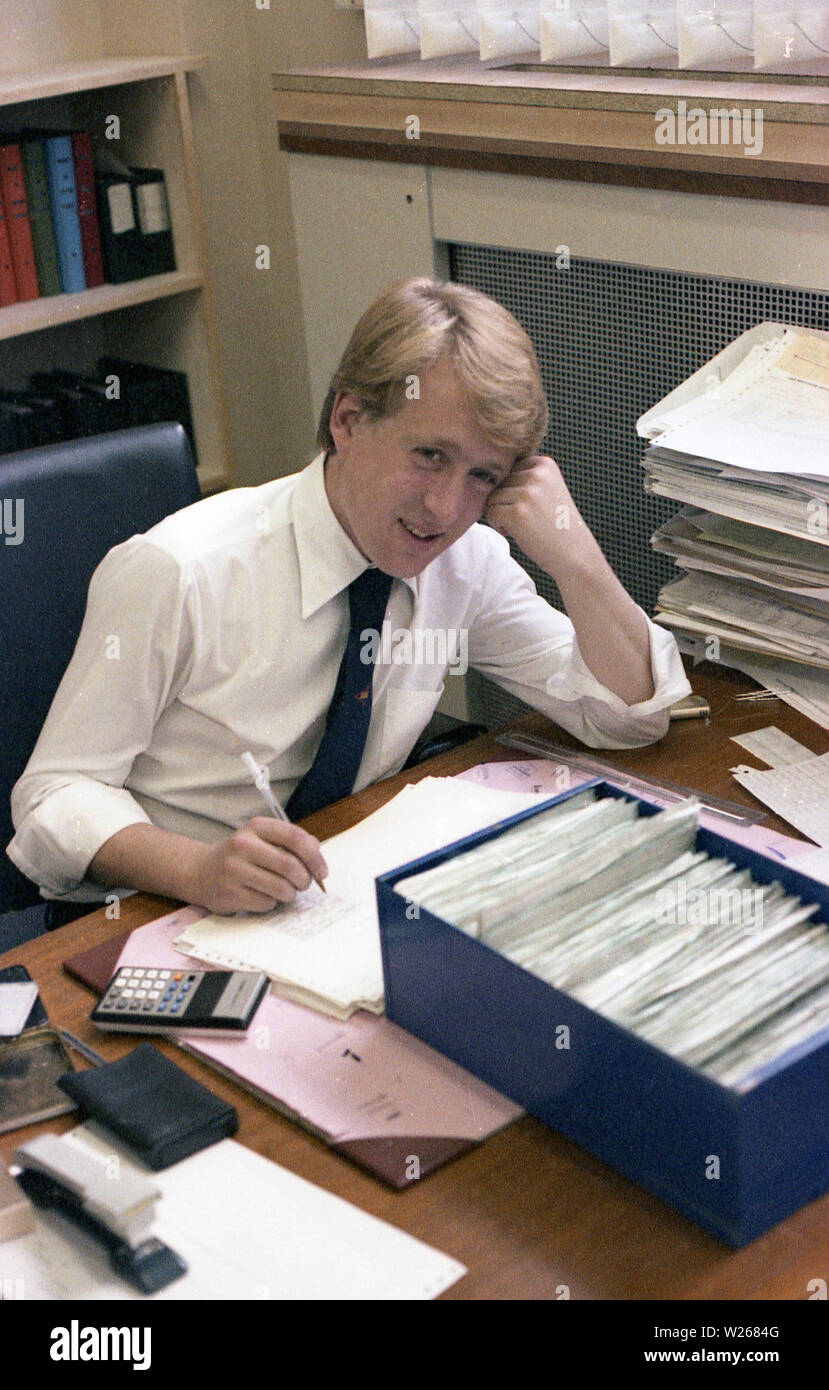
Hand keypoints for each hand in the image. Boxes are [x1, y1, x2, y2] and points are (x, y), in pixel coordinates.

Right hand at [194, 818, 328, 914]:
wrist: (201, 871)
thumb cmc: (242, 856)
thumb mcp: (263, 839)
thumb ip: (291, 842)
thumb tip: (318, 856)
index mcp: (257, 827)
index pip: (296, 838)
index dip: (315, 857)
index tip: (322, 871)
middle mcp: (243, 845)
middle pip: (291, 866)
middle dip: (305, 880)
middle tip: (304, 884)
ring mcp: (234, 869)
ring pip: (281, 888)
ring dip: (290, 894)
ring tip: (285, 891)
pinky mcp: (230, 893)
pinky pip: (266, 903)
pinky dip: (272, 903)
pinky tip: (264, 896)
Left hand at [486, 454, 585, 580]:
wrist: (574, 553)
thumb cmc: (556, 525)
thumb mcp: (547, 489)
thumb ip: (525, 477)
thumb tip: (486, 476)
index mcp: (545, 464)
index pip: (509, 470)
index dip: (515, 491)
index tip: (533, 505)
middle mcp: (536, 474)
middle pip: (499, 483)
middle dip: (507, 502)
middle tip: (530, 518)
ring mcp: (527, 492)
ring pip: (492, 498)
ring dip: (502, 514)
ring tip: (525, 525)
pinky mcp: (517, 512)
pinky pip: (491, 513)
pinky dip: (499, 526)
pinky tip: (519, 532)